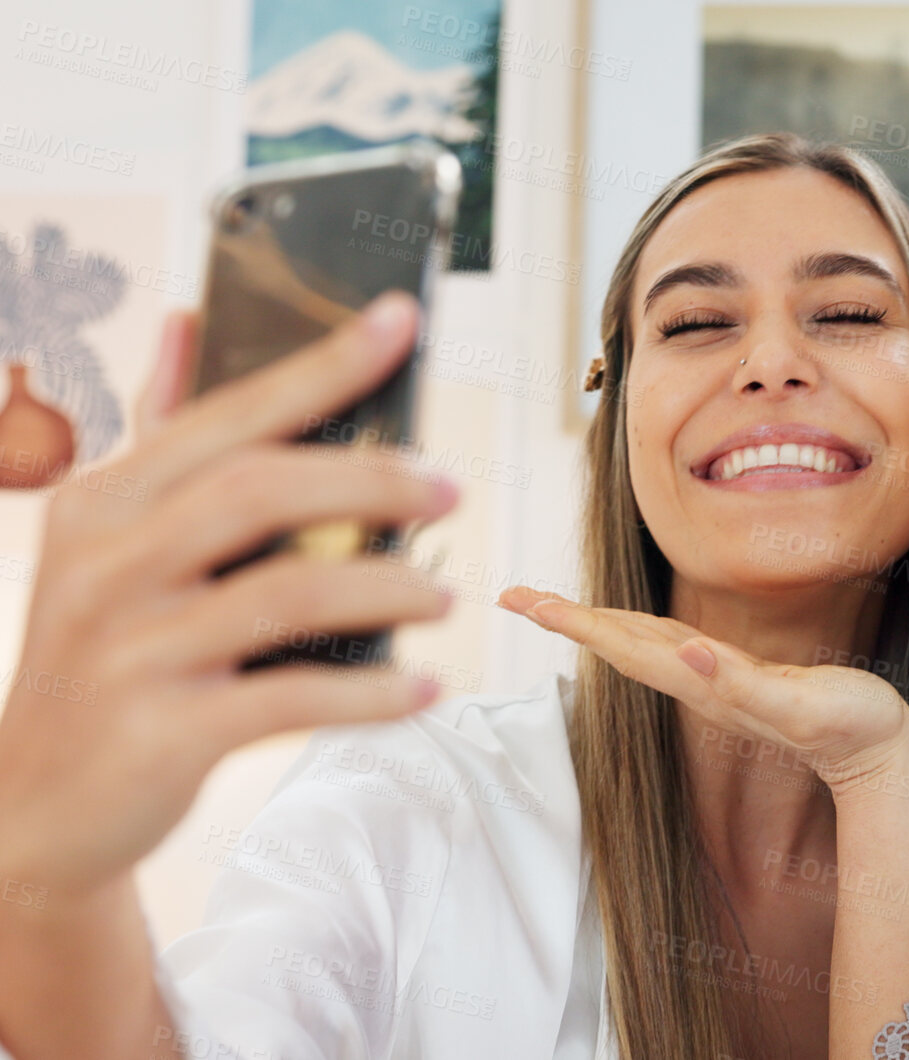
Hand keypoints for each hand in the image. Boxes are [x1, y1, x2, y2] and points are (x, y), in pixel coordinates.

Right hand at [0, 294, 458, 898]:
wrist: (31, 805)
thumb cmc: (101, 650)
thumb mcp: (108, 535)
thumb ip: (157, 432)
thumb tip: (186, 321)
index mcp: (106, 500)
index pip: (230, 414)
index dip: (321, 365)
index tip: (400, 318)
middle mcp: (107, 564)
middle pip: (260, 490)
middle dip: (370, 480)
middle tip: (450, 488)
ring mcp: (130, 650)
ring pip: (283, 594)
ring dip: (384, 588)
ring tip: (443, 594)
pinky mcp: (160, 734)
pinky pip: (287, 701)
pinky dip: (368, 694)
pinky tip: (422, 686)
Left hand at [497, 586, 908, 794]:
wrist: (877, 754)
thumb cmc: (848, 726)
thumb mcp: (800, 703)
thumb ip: (743, 684)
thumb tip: (687, 652)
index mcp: (704, 682)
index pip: (623, 646)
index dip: (572, 621)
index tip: (523, 602)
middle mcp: (699, 682)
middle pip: (618, 644)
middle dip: (565, 618)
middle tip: (513, 595)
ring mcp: (716, 682)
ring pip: (641, 646)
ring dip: (594, 625)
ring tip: (554, 607)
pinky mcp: (736, 677)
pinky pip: (671, 649)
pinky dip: (638, 632)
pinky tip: (630, 628)